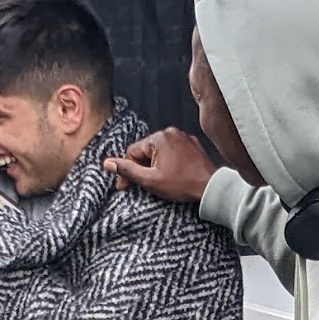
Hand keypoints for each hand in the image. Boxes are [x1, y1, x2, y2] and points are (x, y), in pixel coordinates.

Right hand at [103, 128, 218, 202]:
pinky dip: (170, 162)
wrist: (210, 187)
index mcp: (158, 138)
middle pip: (146, 150)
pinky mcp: (193, 144)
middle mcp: (171, 132)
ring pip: (160, 151)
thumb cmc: (182, 184)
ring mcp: (184, 137)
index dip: (127, 170)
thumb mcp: (150, 180)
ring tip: (161, 181)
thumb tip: (107, 163)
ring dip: (156, 165)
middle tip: (144, 185)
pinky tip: (173, 175)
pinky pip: (174, 151)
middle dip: (143, 167)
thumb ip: (127, 170)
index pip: (133, 151)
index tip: (124, 186)